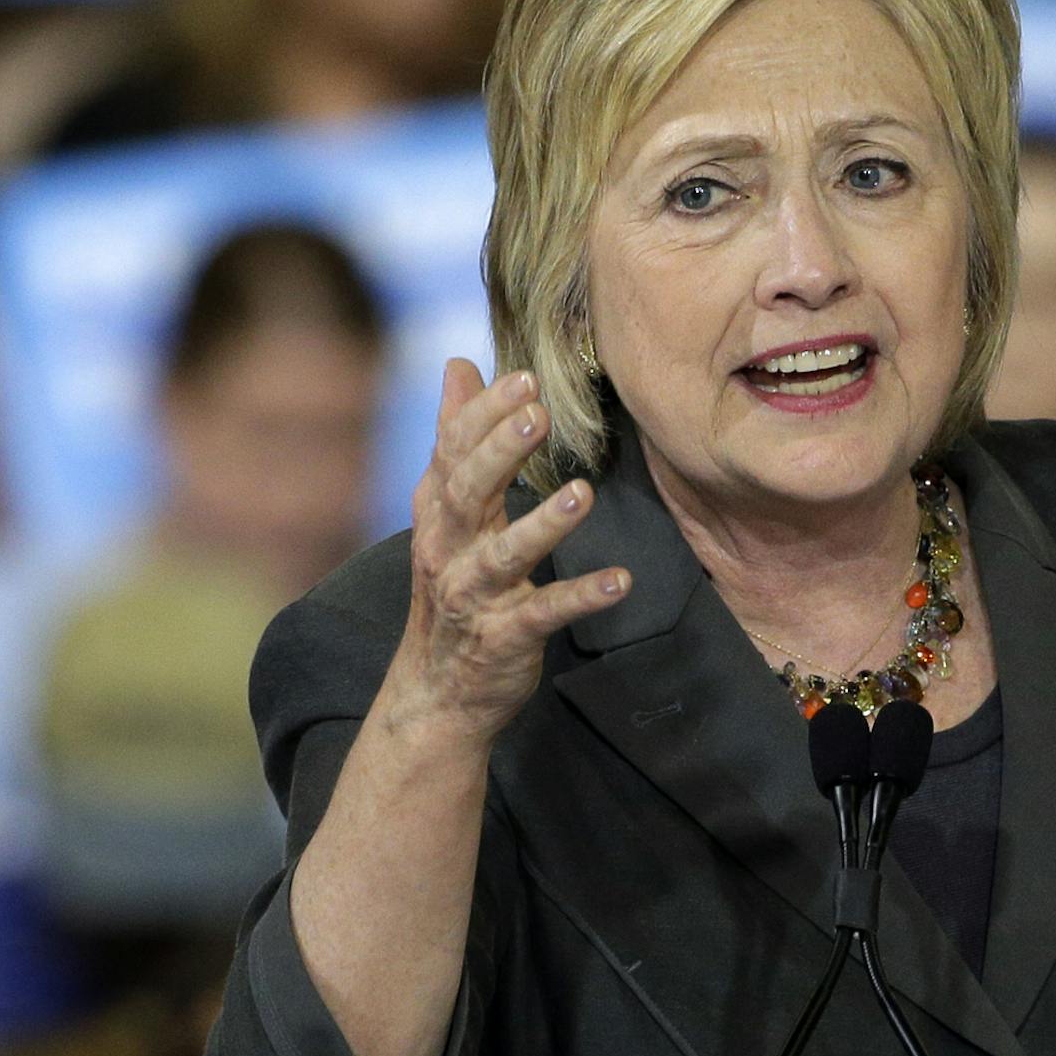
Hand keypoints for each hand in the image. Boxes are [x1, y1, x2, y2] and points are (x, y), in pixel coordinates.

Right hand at [393, 359, 629, 744]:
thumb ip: (456, 439)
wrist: (437, 690)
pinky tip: (619, 581)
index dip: (485, 414)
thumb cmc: (452, 584)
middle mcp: (447, 550)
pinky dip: (580, 597)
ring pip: (503, 555)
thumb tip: (458, 364)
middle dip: (501, 451)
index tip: (524, 377)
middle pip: (468, 492)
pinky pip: (544, 613)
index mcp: (438, 512)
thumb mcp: (446, 511)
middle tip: (540, 413)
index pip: (452, 452)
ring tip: (583, 493)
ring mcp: (474, 596)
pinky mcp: (505, 638)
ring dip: (543, 523)